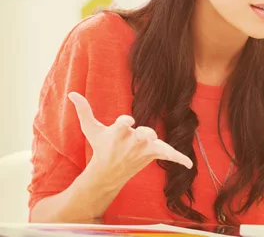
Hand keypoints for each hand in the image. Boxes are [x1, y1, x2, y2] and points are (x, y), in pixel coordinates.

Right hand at [68, 92, 192, 189]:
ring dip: (159, 147)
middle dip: (145, 135)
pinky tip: (189, 165)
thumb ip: (84, 110)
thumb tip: (72, 93)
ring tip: (158, 148)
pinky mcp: (153, 154)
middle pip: (143, 135)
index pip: (124, 124)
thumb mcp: (91, 129)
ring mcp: (144, 149)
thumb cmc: (101, 146)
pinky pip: (169, 155)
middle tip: (148, 136)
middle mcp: (133, 141)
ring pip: (156, 144)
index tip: (129, 121)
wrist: (108, 171)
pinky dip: (179, 159)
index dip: (126, 122)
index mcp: (119, 132)